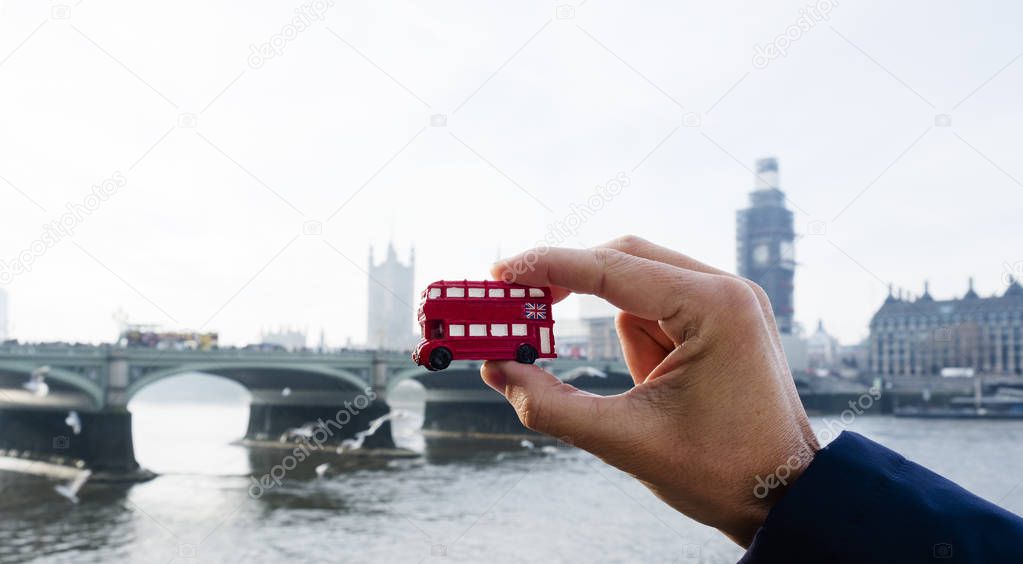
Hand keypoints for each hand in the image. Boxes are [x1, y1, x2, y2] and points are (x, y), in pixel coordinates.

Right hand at [481, 235, 817, 546]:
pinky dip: (641, 341)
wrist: (785, 496)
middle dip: (572, 285)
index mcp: (714, 307)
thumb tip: (497, 370)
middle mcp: (726, 289)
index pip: (612, 268)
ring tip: (650, 392)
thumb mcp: (625, 441)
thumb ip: (551, 404)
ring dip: (622, 335)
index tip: (501, 272)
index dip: (548, 267)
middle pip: (624, 260)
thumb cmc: (722, 471)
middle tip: (521, 309)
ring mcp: (728, 300)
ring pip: (638, 290)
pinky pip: (657, 311)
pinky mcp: (722, 317)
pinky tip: (664, 387)